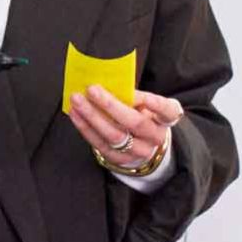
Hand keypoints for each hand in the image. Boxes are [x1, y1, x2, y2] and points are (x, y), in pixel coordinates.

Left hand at [66, 82, 182, 177]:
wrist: (143, 145)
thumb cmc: (143, 116)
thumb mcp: (146, 105)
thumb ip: (134, 96)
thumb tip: (109, 81)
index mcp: (165, 119)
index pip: (166, 111)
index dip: (155, 104)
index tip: (142, 96)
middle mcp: (154, 137)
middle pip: (134, 122)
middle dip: (110, 105)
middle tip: (92, 90)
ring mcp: (138, 151)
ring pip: (114, 135)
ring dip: (92, 116)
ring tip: (77, 100)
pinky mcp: (120, 159)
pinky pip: (100, 144)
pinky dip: (85, 127)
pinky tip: (75, 113)